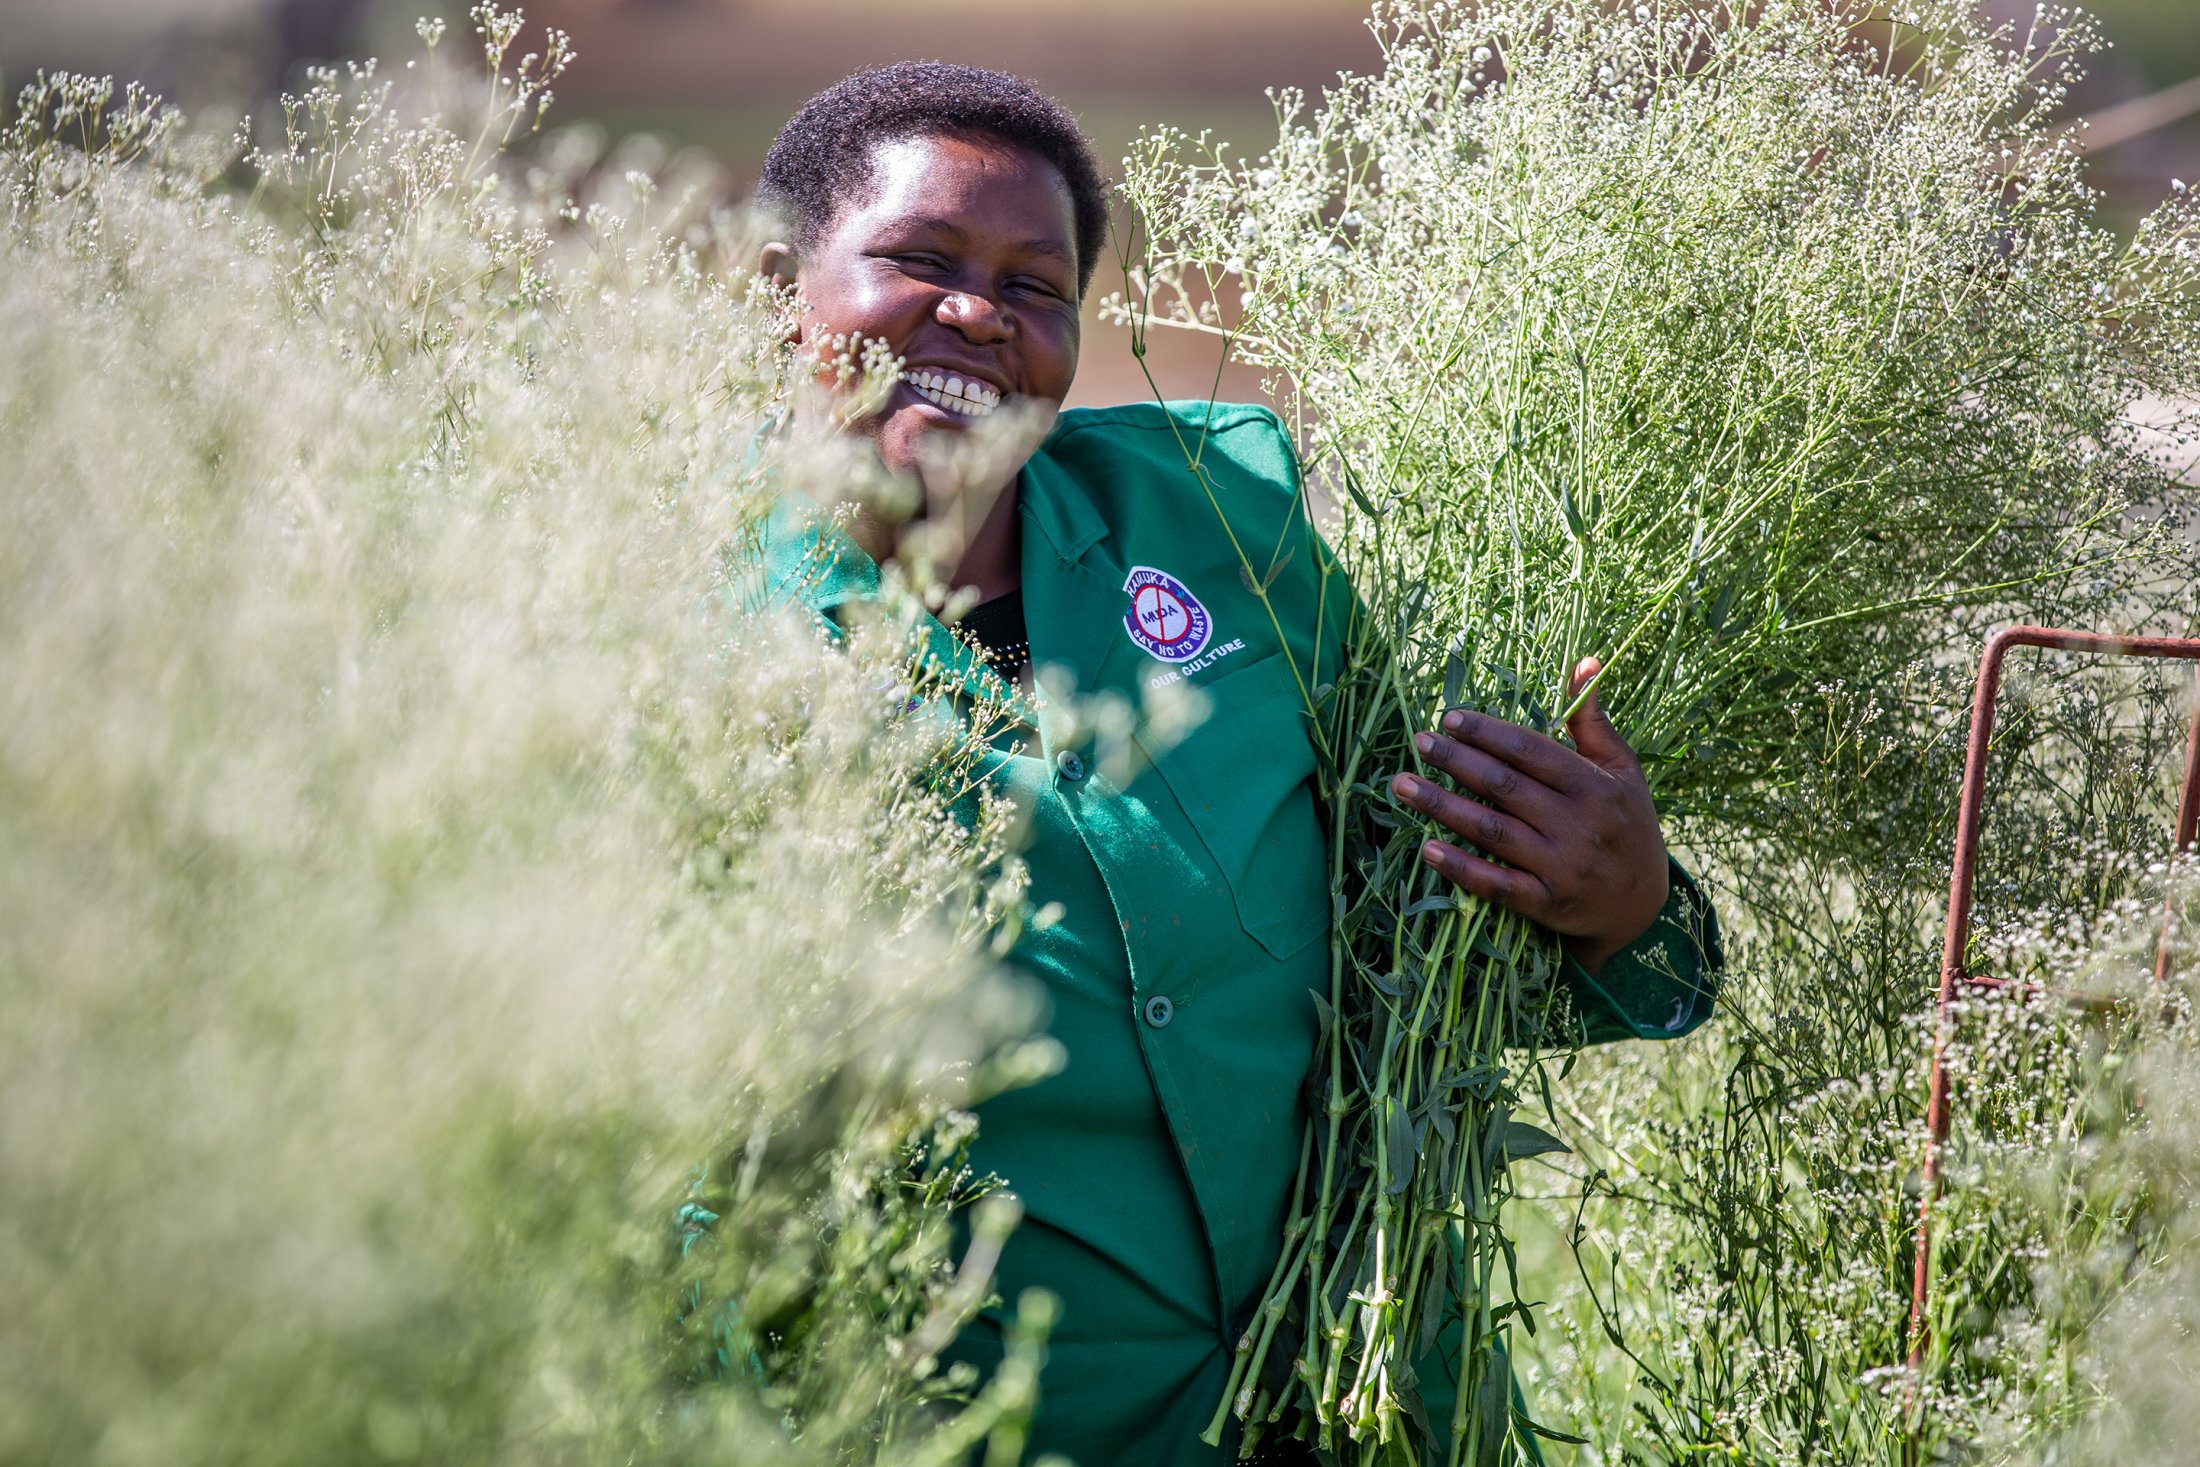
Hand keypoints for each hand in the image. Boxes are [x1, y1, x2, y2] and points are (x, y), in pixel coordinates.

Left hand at [1387, 658, 1668, 975]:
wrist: (1643, 903)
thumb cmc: (1627, 822)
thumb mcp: (1622, 768)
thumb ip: (1593, 720)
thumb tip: (1584, 662)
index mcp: (1595, 785)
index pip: (1531, 752)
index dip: (1488, 733)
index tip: (1450, 719)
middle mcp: (1579, 824)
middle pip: (1505, 787)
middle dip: (1457, 762)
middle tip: (1418, 742)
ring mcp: (1562, 867)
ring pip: (1493, 831)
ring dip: (1443, 807)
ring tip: (1401, 786)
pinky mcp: (1548, 904)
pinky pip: (1499, 885)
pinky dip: (1462, 868)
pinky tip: (1427, 849)